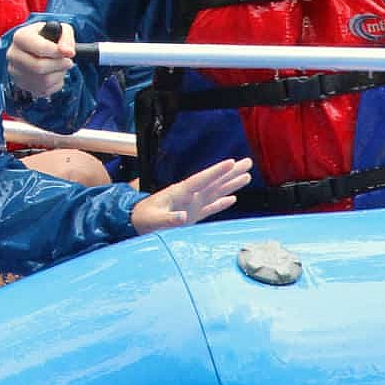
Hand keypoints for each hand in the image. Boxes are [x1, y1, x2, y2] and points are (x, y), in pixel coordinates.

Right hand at [7, 22, 74, 98]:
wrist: (36, 48)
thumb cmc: (48, 37)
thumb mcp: (60, 29)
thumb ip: (66, 37)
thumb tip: (67, 52)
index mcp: (20, 37)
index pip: (38, 48)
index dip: (57, 52)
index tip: (70, 53)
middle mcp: (13, 55)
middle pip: (39, 67)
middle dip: (59, 65)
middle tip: (69, 62)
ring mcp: (16, 72)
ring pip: (43, 81)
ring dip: (59, 75)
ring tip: (61, 66)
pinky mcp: (22, 85)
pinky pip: (44, 90)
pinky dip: (55, 84)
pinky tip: (54, 73)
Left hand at [131, 158, 251, 233]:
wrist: (135, 222)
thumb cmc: (143, 219)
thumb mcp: (154, 220)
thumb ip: (169, 219)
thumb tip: (185, 217)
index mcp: (180, 192)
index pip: (202, 179)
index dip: (217, 171)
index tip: (231, 162)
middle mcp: (189, 195)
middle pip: (214, 181)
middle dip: (231, 172)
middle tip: (249, 162)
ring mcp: (192, 204)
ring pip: (216, 191)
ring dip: (231, 184)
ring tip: (247, 176)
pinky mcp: (193, 214)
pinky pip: (211, 207)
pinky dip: (222, 203)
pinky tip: (233, 199)